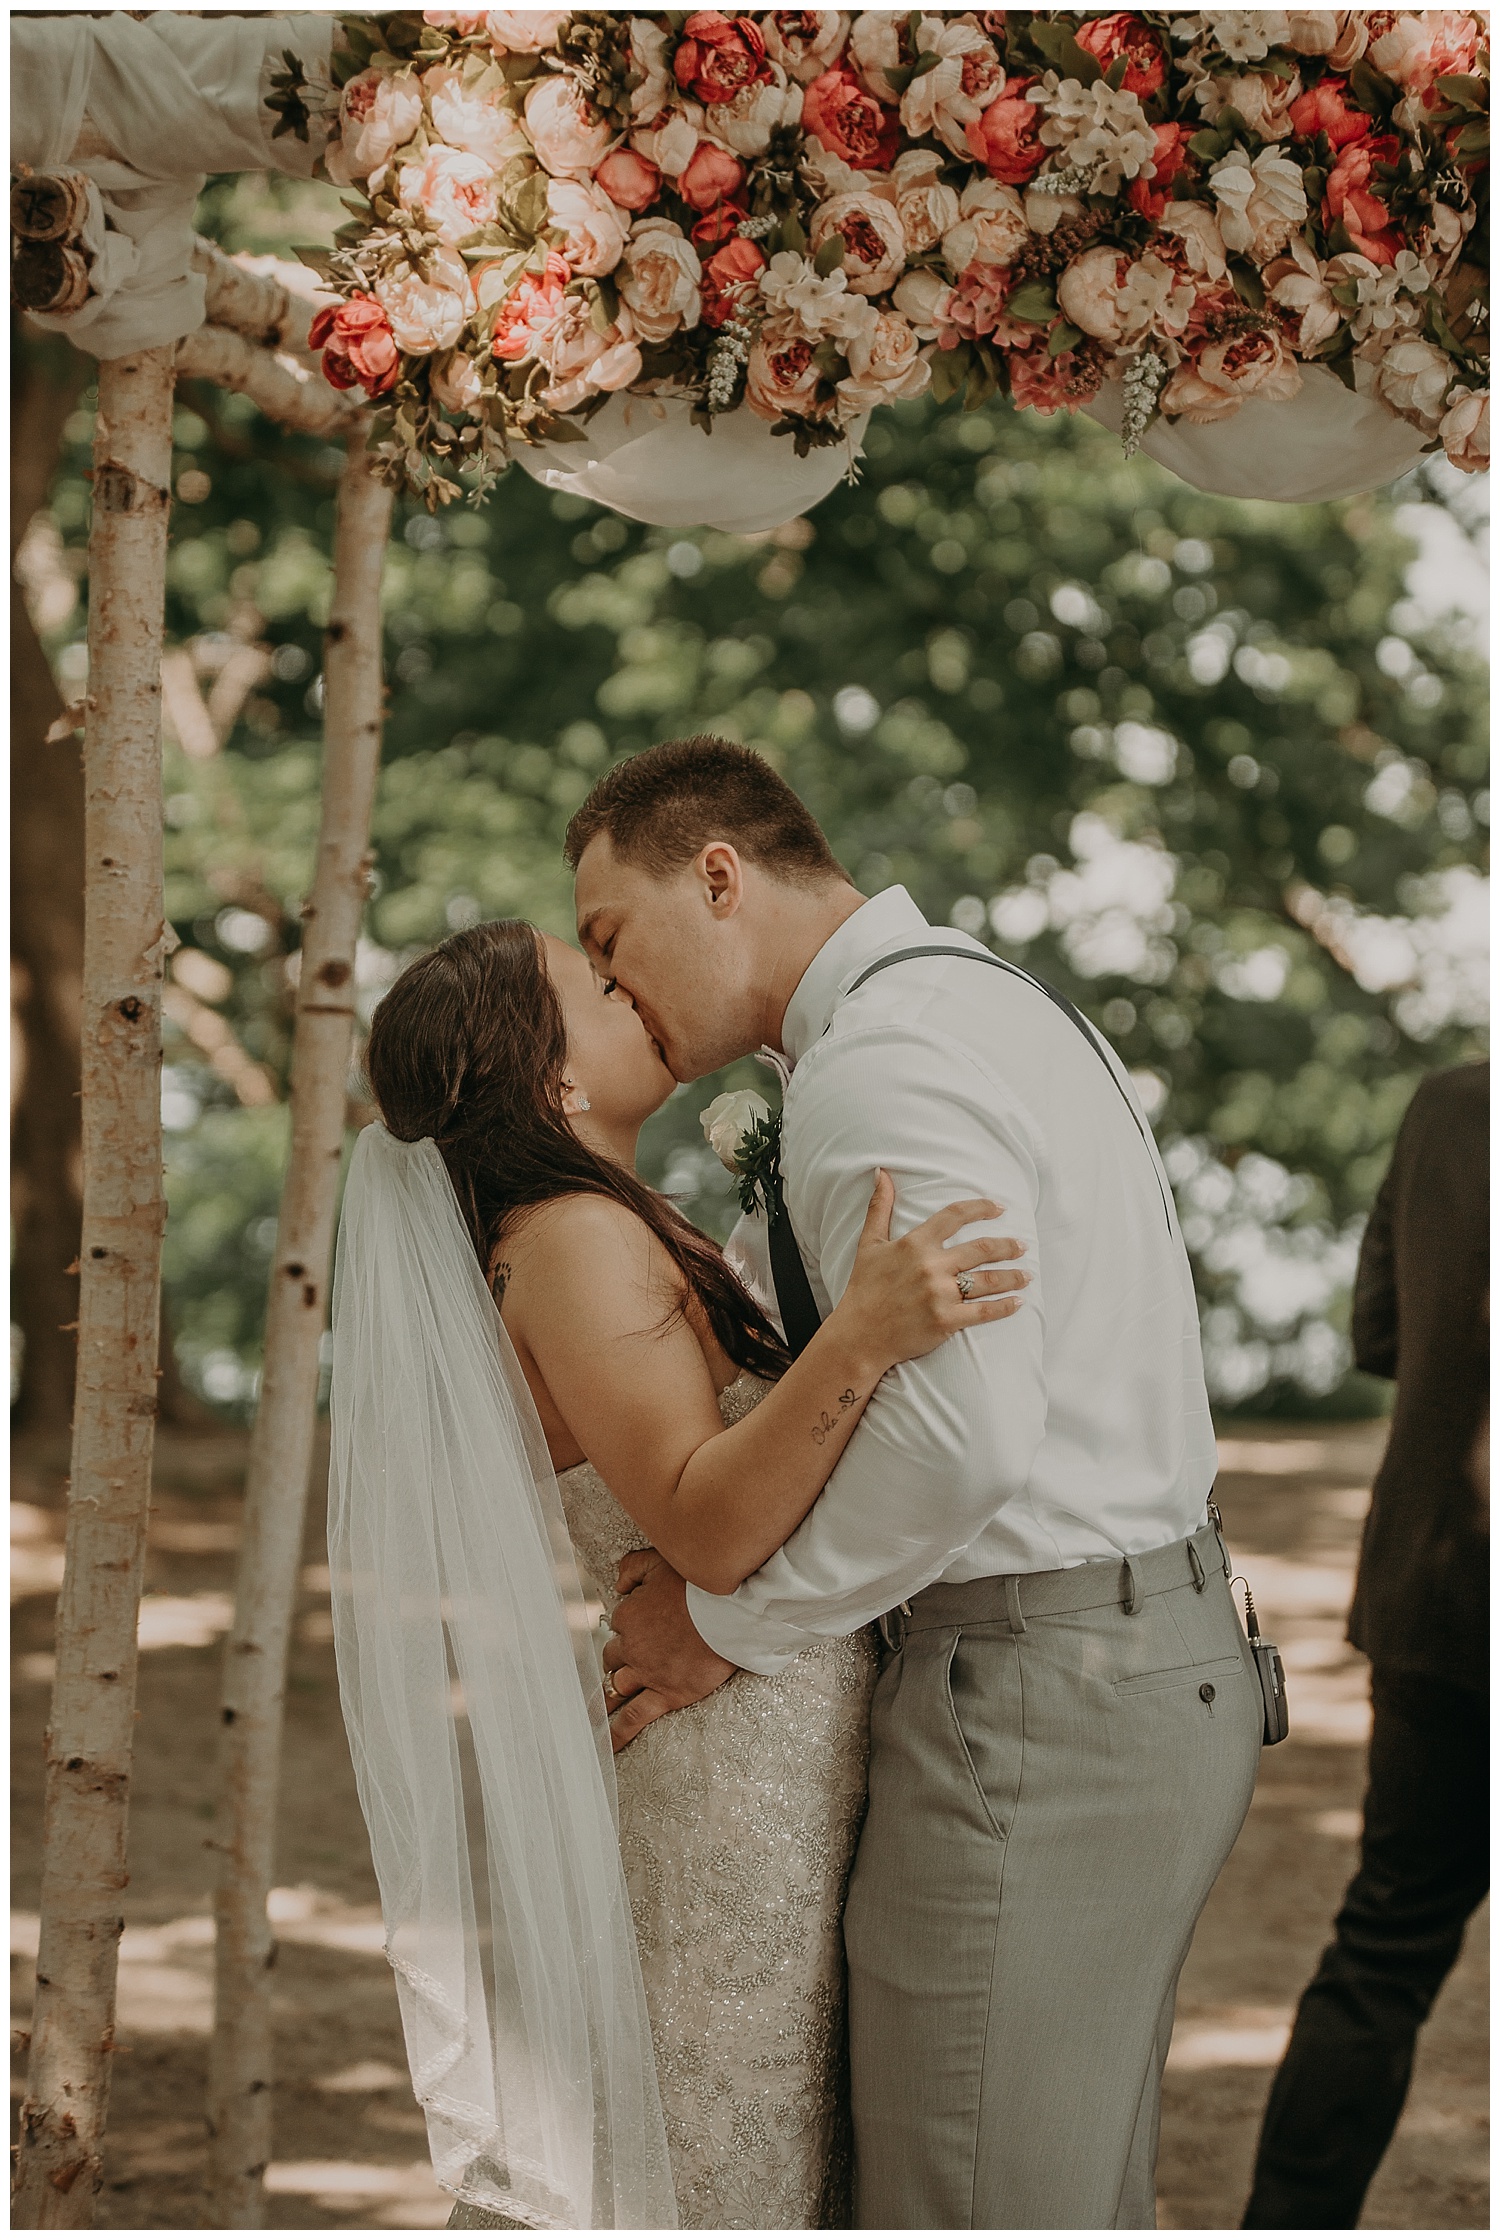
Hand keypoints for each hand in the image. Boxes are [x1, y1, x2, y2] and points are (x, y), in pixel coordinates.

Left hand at [603, 1548, 735, 1751]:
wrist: (729, 1612)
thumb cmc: (699, 1584)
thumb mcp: (659, 1561)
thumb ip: (632, 1568)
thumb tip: (617, 1585)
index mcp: (629, 1615)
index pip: (619, 1624)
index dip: (630, 1627)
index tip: (643, 1628)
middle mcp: (632, 1646)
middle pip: (614, 1657)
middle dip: (618, 1659)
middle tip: (626, 1664)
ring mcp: (647, 1673)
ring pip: (616, 1686)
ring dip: (607, 1697)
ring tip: (597, 1712)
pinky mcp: (667, 1694)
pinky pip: (634, 1717)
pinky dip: (617, 1732)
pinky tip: (606, 1746)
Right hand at [836, 1171, 1029, 1375]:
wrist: (858, 1336)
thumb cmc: (863, 1289)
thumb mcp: (868, 1244)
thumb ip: (879, 1207)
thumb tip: (880, 1173)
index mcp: (915, 1244)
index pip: (955, 1216)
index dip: (981, 1208)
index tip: (999, 1208)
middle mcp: (931, 1266)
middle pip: (981, 1249)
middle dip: (1007, 1246)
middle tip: (1023, 1245)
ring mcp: (940, 1294)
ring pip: (989, 1280)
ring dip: (1013, 1276)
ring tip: (1027, 1275)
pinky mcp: (947, 1321)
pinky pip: (984, 1311)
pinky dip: (1005, 1307)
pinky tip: (1018, 1303)